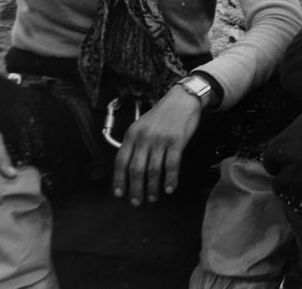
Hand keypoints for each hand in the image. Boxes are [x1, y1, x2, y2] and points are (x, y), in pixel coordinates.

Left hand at [111, 86, 201, 205]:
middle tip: (137, 202)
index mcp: (132, 134)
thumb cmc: (162, 114)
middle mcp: (144, 138)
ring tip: (154, 197)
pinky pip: (171, 165)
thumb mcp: (142, 125)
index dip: (119, 180)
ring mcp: (160, 140)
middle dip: (135, 189)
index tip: (119, 194)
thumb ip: (135, 143)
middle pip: (136, 170)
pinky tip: (169, 188)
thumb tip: (129, 168)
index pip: (121, 161)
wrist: (183, 99)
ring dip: (153, 187)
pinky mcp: (177, 141)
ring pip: (153, 170)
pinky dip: (170, 179)